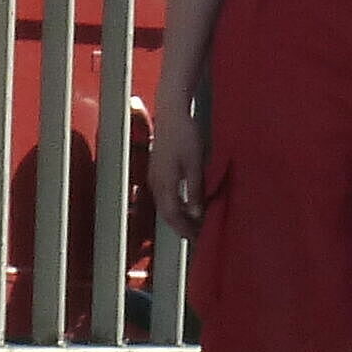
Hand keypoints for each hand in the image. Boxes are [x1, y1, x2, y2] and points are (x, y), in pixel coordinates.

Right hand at [151, 110, 209, 238]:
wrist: (172, 113)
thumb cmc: (186, 135)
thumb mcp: (196, 163)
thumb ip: (195, 189)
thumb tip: (196, 214)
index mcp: (165, 183)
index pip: (173, 215)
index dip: (185, 229)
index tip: (197, 239)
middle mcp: (156, 182)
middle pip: (166, 213)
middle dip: (181, 227)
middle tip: (197, 236)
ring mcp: (154, 176)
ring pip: (164, 205)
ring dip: (177, 217)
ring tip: (193, 224)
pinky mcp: (157, 170)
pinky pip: (164, 195)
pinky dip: (174, 205)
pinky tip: (186, 204)